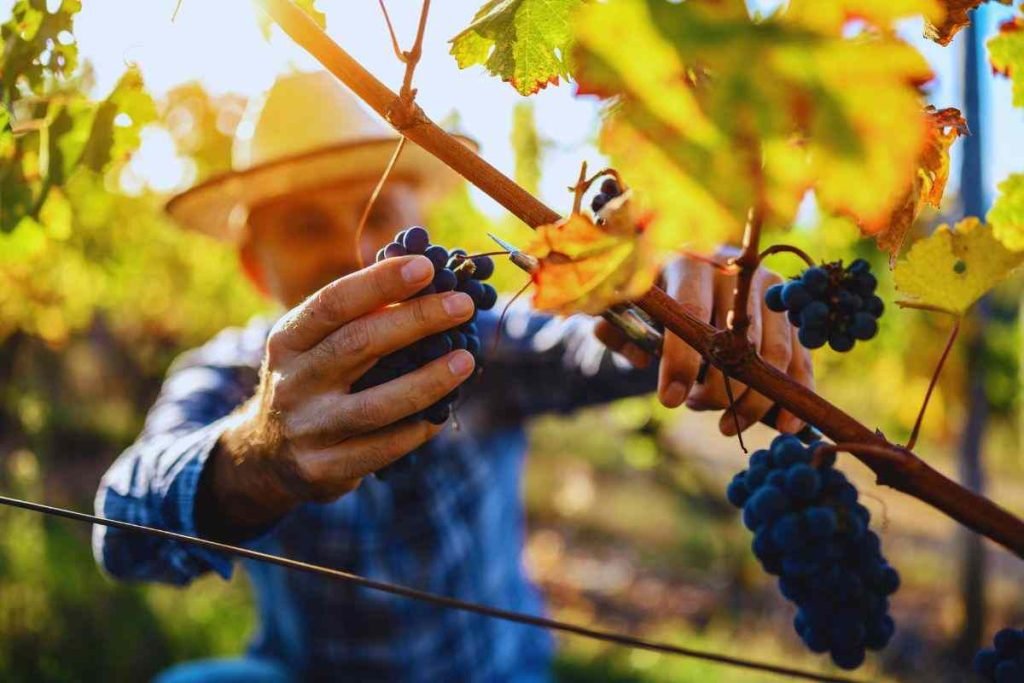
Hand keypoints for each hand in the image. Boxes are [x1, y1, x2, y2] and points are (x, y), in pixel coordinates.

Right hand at [198, 255, 476, 536]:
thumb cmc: (311, 381)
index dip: (380, 283)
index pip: (333, 303)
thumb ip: (358, 316)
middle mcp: (293, 381)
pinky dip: (417, 430)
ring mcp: (308, 428)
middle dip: (417, 320)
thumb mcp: (313, 344)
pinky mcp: (324, 468)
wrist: (266, 455)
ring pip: (375, 405)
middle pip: (358, 345)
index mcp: (288, 340)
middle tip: (463, 305)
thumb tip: (427, 279)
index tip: (427, 268)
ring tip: (465, 360)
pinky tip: (443, 413)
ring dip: (428, 381)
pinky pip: (382, 449)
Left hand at [594, 252, 813, 436]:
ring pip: (773, 353)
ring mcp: (770, 289)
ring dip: (754, 400)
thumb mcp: (630, 307)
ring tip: (728, 425)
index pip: (692, 313)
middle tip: (698, 408)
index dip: (682, 360)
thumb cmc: (658, 296)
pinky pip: (801, 357)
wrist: (694, 271)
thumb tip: (639, 359)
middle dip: (719, 388)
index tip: (671, 400)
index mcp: (691, 264)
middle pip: (737, 340)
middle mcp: (736, 273)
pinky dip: (796, 393)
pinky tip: (785, 425)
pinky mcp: (790, 311)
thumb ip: (618, 331)